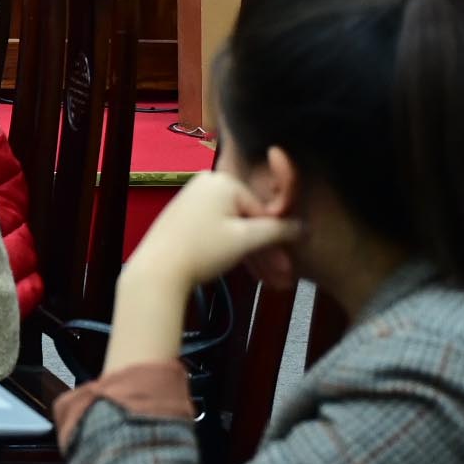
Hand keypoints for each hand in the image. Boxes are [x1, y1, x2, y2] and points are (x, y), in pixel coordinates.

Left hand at [101, 170, 300, 374]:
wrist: (158, 268)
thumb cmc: (205, 248)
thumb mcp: (245, 239)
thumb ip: (277, 231)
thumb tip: (304, 227)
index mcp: (222, 181)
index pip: (262, 210)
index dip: (278, 240)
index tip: (291, 265)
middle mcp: (207, 184)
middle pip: (248, 221)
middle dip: (268, 252)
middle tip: (284, 279)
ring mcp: (195, 201)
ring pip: (235, 230)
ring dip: (256, 256)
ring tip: (273, 282)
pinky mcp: (187, 219)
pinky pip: (220, 232)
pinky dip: (235, 251)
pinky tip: (254, 273)